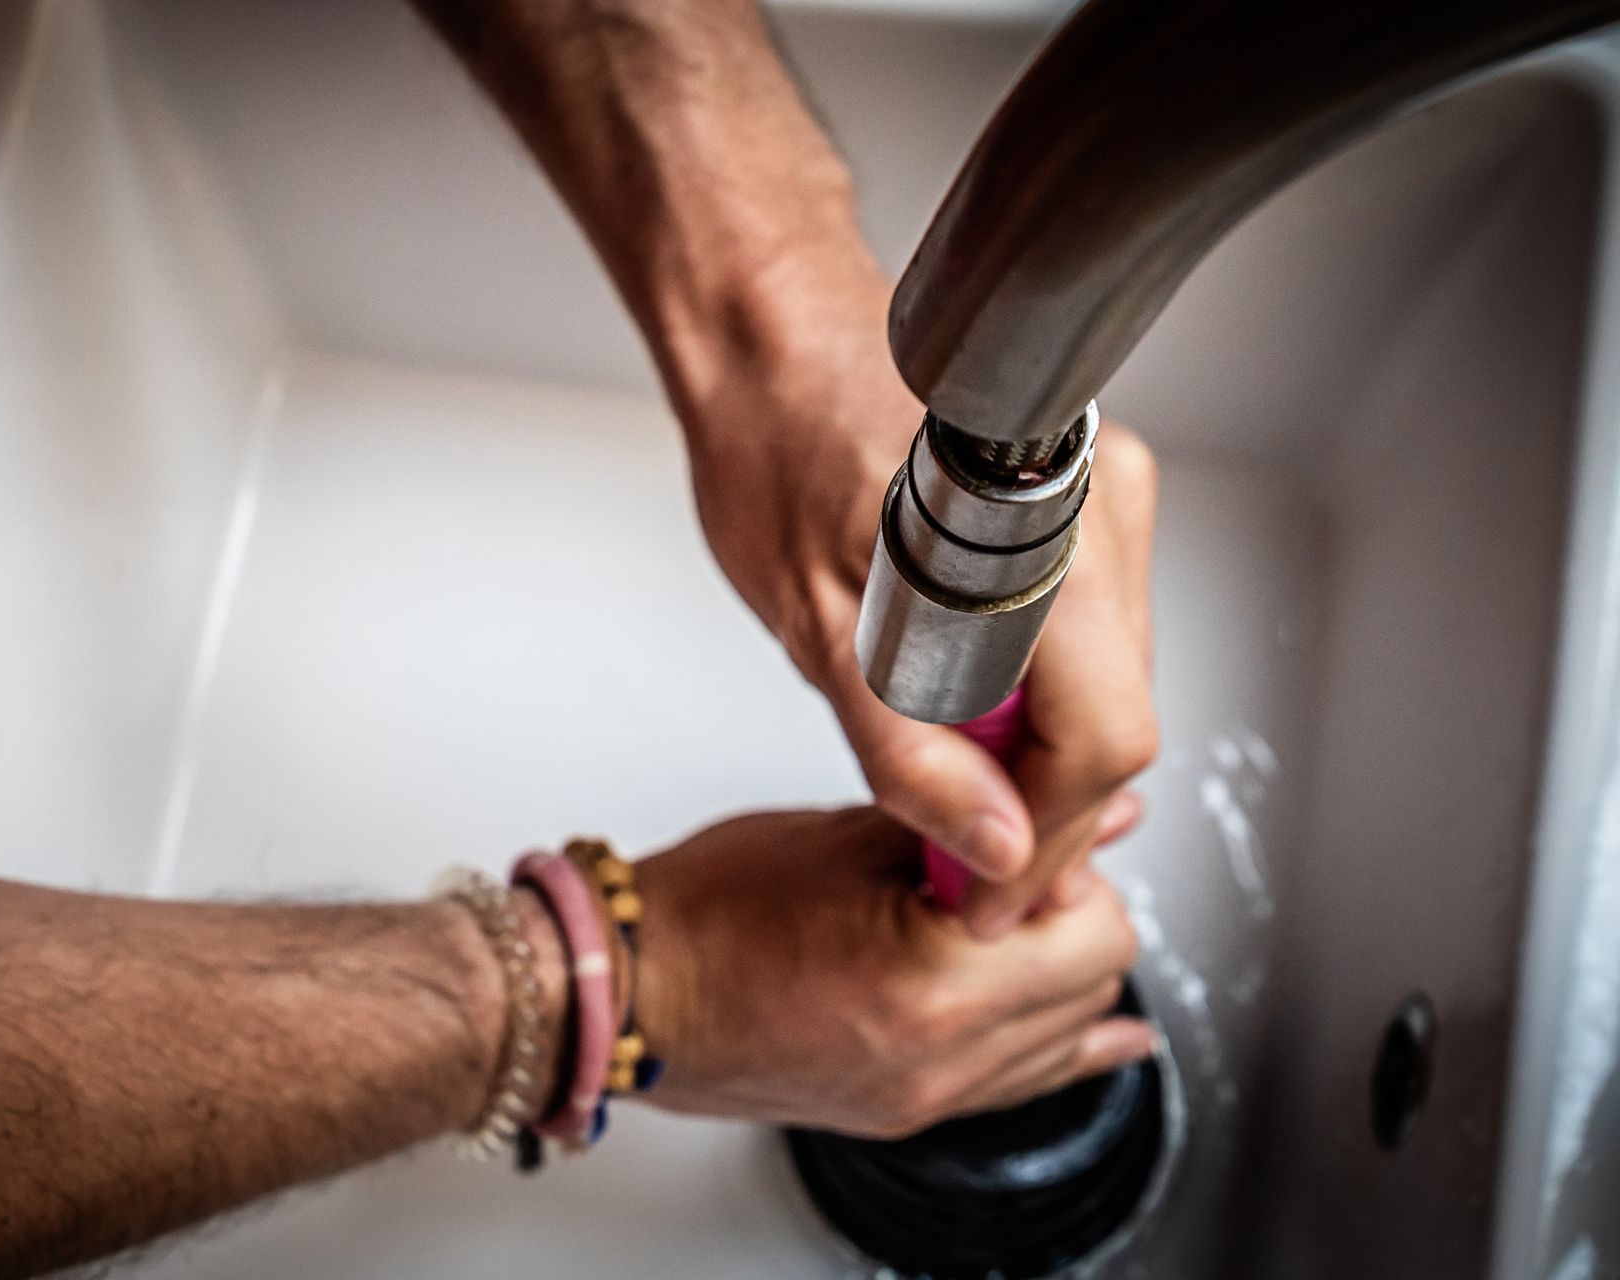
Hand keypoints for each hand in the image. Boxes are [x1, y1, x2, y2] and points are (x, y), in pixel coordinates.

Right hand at [632, 807, 1153, 1135]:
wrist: (628, 991)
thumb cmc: (705, 913)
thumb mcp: (847, 835)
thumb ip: (970, 823)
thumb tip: (1077, 811)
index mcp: (931, 984)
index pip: (1092, 926)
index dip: (1072, 863)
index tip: (1032, 827)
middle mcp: (940, 1057)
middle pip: (1093, 981)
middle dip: (1074, 911)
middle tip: (1019, 863)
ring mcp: (925, 1096)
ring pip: (1067, 1035)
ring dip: (1062, 970)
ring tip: (1015, 915)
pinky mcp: (906, 1110)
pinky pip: (1021, 1083)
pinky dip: (1055, 1040)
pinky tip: (1101, 1031)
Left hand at [672, 249, 1157, 932]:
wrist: (771, 336)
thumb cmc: (776, 450)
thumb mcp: (821, 630)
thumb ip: (911, 753)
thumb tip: (995, 850)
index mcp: (1045, 556)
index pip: (1103, 748)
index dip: (1047, 842)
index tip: (985, 895)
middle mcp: (1104, 518)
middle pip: (1117, 719)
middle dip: (1037, 805)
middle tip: (952, 856)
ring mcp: (1107, 499)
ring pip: (1108, 680)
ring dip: (1034, 747)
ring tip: (941, 772)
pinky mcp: (1088, 498)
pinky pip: (1089, 630)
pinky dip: (1034, 684)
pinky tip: (962, 699)